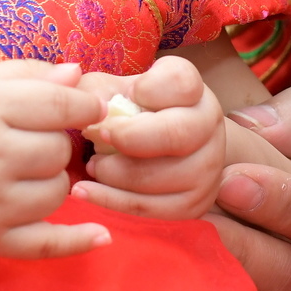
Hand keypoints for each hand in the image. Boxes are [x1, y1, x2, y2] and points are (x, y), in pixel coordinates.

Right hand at [0, 60, 108, 258]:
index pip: (61, 107)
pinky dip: (76, 241)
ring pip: (58, 192)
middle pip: (60, 151)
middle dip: (54, 144)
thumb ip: (25, 75)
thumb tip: (78, 75)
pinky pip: (46, 245)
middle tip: (29, 142)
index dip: (85, 107)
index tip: (89, 109)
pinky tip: (101, 235)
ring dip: (51, 181)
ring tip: (21, 172)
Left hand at [73, 55, 229, 218]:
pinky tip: (87, 191)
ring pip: (163, 177)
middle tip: (99, 136)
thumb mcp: (114, 91)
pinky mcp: (193, 204)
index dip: (148, 90)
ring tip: (93, 165)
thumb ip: (95, 92)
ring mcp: (206, 169)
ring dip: (117, 173)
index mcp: (192, 90)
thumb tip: (82, 106)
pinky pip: (152, 208)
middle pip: (178, 133)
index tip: (124, 96)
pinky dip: (113, 200)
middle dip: (131, 138)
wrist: (169, 150)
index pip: (180, 82)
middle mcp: (208, 126)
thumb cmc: (132, 113)